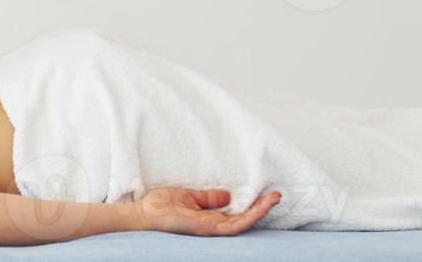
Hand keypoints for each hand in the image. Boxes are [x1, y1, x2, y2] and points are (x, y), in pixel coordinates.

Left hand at [131, 187, 279, 235]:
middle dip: (262, 209)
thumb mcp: (188, 196)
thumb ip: (208, 198)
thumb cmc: (160, 207)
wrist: (143, 213)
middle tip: (278, 195)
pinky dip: (247, 218)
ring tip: (274, 199)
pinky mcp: (206, 229)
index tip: (265, 193)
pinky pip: (232, 226)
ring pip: (243, 224)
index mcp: (209, 217)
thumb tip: (228, 196)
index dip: (252, 206)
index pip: (236, 214)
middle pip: (244, 220)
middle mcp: (213, 226)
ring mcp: (211, 229)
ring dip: (260, 212)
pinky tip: (259, 209)